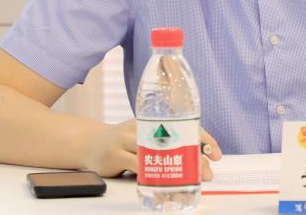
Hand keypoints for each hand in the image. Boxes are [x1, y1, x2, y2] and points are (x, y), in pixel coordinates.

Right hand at [82, 120, 222, 181]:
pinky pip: (137, 166)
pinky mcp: (115, 154)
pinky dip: (151, 175)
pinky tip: (161, 184)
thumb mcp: (145, 136)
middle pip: (175, 141)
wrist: (89, 143)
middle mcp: (143, 127)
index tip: (216, 155)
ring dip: (176, 169)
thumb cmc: (122, 142)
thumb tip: (197, 159)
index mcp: (154, 120)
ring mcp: (127, 139)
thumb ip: (165, 143)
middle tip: (207, 173)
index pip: (186, 127)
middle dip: (195, 158)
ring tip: (190, 180)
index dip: (204, 140)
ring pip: (158, 154)